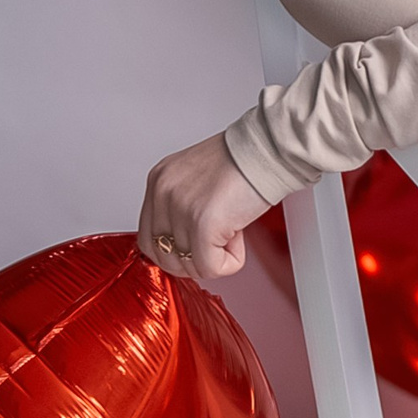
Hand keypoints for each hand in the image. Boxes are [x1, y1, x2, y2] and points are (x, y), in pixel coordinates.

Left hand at [138, 135, 270, 280]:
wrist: (269, 150)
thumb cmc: (245, 161)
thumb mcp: (197, 179)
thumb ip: (182, 208)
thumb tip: (184, 243)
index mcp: (160, 180)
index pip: (148, 239)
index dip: (175, 252)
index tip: (196, 247)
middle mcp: (164, 193)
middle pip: (163, 257)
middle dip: (193, 260)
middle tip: (217, 242)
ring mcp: (181, 209)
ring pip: (189, 266)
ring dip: (215, 258)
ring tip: (232, 231)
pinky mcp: (203, 224)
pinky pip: (211, 267)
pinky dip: (230, 261)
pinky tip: (238, 236)